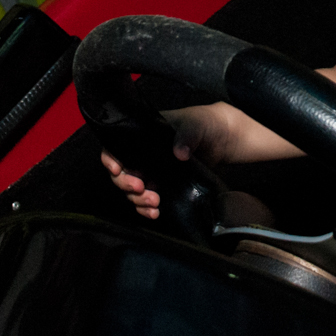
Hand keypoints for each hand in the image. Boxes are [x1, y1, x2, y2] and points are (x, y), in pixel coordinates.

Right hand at [99, 103, 236, 218]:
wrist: (225, 138)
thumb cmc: (207, 123)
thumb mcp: (197, 124)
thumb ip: (187, 135)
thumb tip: (178, 153)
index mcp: (145, 135)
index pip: (116, 146)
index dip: (111, 159)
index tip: (116, 170)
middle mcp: (144, 154)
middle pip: (122, 172)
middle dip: (126, 184)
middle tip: (141, 189)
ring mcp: (153, 171)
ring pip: (133, 189)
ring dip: (138, 200)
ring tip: (154, 203)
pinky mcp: (165, 185)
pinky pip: (147, 198)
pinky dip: (147, 208)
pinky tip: (155, 212)